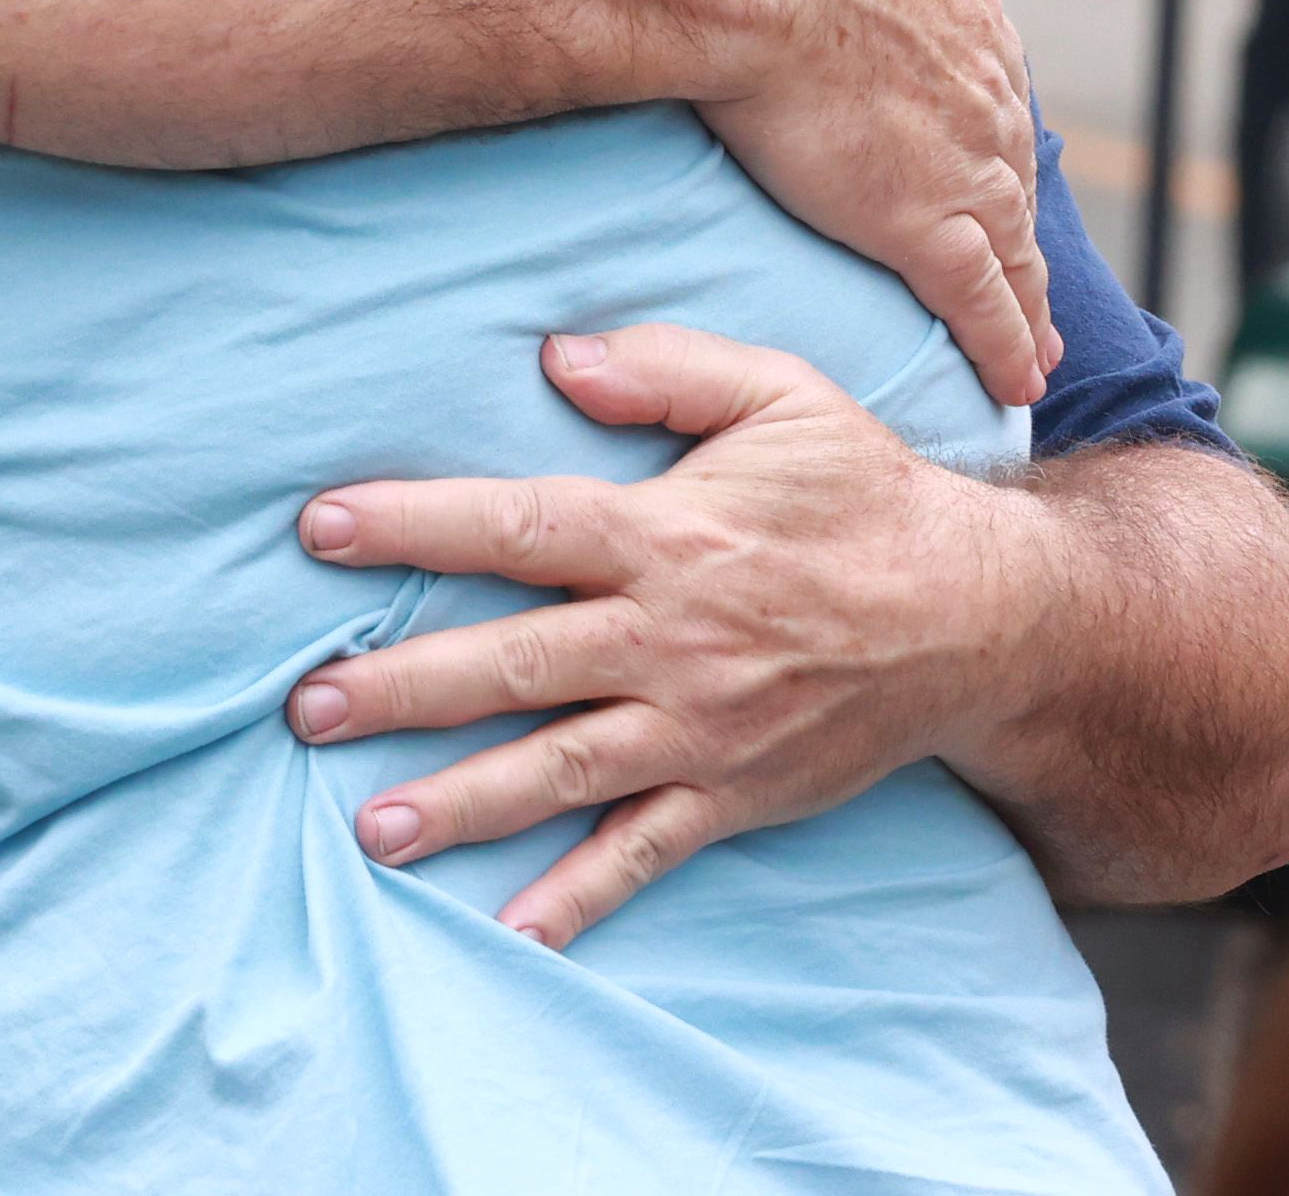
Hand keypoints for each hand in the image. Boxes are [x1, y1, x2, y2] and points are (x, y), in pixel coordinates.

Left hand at [286, 323, 1054, 947]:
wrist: (981, 614)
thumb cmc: (865, 493)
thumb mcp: (783, 394)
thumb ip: (667, 369)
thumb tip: (557, 356)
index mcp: (668, 534)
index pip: (518, 528)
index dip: (415, 526)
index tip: (320, 529)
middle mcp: (672, 638)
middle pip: (516, 664)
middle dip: (404, 688)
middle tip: (307, 707)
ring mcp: (701, 728)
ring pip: (561, 769)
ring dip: (463, 803)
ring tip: (372, 829)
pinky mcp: (734, 792)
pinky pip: (645, 853)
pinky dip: (579, 897)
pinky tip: (512, 932)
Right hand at [701, 0, 1051, 402]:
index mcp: (965, 16)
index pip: (986, 83)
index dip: (983, 122)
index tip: (981, 150)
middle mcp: (984, 95)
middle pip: (1012, 173)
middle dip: (1017, 220)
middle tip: (1022, 264)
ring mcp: (964, 168)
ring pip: (1012, 249)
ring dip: (1027, 301)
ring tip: (1035, 346)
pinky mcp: (925, 229)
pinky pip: (980, 305)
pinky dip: (1003, 345)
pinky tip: (1016, 381)